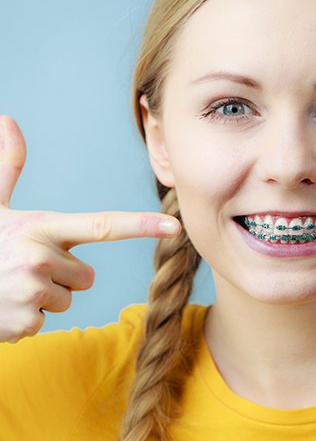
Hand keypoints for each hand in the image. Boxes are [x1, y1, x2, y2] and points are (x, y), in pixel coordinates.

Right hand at [0, 115, 180, 342]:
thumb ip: (7, 168)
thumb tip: (8, 119)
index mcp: (41, 227)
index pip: (101, 225)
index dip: (141, 225)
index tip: (174, 225)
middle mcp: (41, 257)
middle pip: (86, 275)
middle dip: (61, 276)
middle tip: (23, 269)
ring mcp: (34, 290)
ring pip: (68, 298)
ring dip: (44, 297)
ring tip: (11, 286)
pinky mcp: (26, 322)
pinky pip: (47, 321)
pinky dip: (28, 318)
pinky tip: (4, 305)